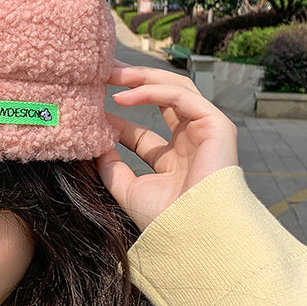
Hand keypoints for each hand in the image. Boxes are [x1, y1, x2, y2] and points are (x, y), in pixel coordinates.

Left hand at [95, 63, 237, 231]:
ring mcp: (205, 132)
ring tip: (110, 74)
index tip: (90, 108)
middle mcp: (190, 144)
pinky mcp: (216, 125)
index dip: (116, 118)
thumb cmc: (166, 220)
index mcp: (172, 162)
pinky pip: (180, 96)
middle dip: (131, 84)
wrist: (194, 233)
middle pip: (160, 100)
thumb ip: (111, 167)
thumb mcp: (128, 189)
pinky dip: (151, 91)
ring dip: (141, 78)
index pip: (140, 133)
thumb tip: (93, 145)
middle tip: (102, 72)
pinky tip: (122, 96)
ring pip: (174, 89)